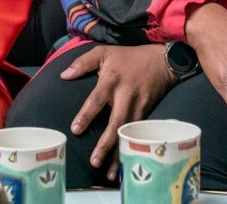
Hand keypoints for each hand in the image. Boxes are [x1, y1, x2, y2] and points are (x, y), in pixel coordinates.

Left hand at [61, 44, 176, 181]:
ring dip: (120, 153)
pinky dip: (132, 149)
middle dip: (105, 144)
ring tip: (111, 173)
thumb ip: (83, 62)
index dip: (86, 115)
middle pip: (115, 123)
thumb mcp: (104, 52)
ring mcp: (139, 106)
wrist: (162, 61)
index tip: (75, 129)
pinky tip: (127, 163)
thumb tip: (64, 75)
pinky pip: (138, 134)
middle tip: (94, 161)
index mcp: (111, 80)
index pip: (96, 99)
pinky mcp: (148, 113)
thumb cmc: (129, 57)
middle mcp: (125, 95)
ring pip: (128, 133)